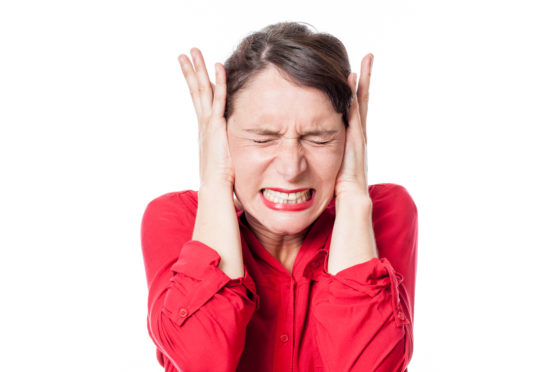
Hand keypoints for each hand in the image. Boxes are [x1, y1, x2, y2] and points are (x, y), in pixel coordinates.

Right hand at [178, 48, 235, 190]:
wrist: (216, 188)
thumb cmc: (222, 178)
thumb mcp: (224, 157)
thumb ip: (227, 148)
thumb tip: (233, 151)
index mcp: (205, 130)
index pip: (200, 101)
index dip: (196, 84)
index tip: (192, 69)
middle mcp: (204, 123)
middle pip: (195, 91)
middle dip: (190, 71)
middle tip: (185, 54)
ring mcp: (208, 123)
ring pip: (202, 90)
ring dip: (197, 69)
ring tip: (192, 51)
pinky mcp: (216, 126)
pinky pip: (219, 99)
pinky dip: (219, 81)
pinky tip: (218, 66)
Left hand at [334, 54, 373, 199]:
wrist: (351, 205)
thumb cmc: (339, 192)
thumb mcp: (329, 171)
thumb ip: (324, 159)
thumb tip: (306, 154)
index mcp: (351, 141)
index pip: (354, 110)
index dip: (355, 92)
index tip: (353, 73)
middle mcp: (358, 136)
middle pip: (362, 101)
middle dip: (364, 80)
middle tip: (368, 57)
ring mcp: (358, 138)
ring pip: (361, 104)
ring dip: (361, 84)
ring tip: (365, 62)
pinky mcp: (355, 143)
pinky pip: (354, 117)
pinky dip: (354, 101)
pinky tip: (352, 84)